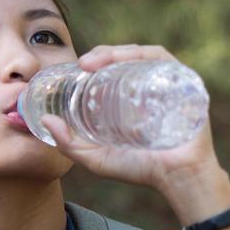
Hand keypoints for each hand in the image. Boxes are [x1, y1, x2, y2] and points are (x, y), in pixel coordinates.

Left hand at [39, 44, 222, 193]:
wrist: (178, 178)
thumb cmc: (142, 170)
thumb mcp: (97, 158)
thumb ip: (69, 144)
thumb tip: (45, 120)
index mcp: (133, 96)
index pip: (114, 68)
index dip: (95, 61)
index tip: (76, 67)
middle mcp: (151, 85)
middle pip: (127, 57)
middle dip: (104, 54)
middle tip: (83, 63)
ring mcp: (169, 82)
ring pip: (143, 54)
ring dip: (119, 52)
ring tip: (97, 62)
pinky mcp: (185, 82)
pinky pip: (165, 60)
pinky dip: (145, 55)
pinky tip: (126, 60)